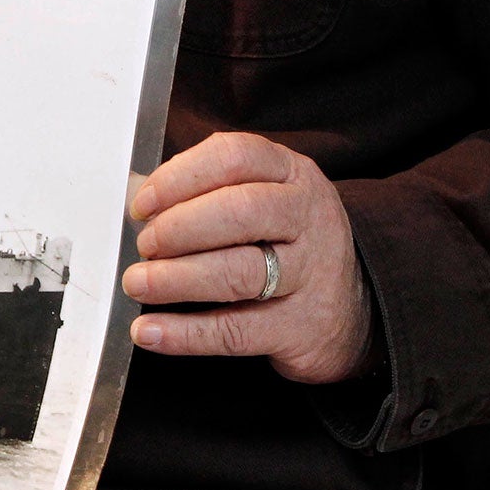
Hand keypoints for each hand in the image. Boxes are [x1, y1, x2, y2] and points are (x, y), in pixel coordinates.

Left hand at [122, 130, 373, 383]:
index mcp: (291, 174)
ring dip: (177, 278)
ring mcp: (310, 274)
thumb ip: (205, 192)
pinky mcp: (301, 329)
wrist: (353, 309)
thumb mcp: (261, 198)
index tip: (141, 203)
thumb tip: (136, 201)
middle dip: (179, 227)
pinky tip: (149, 332)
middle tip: (143, 245)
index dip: (180, 176)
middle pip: (240, 211)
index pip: (235, 157)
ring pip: (239, 272)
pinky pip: (236, 331)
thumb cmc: (283, 242)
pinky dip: (185, 333)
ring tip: (137, 283)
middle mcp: (306, 217)